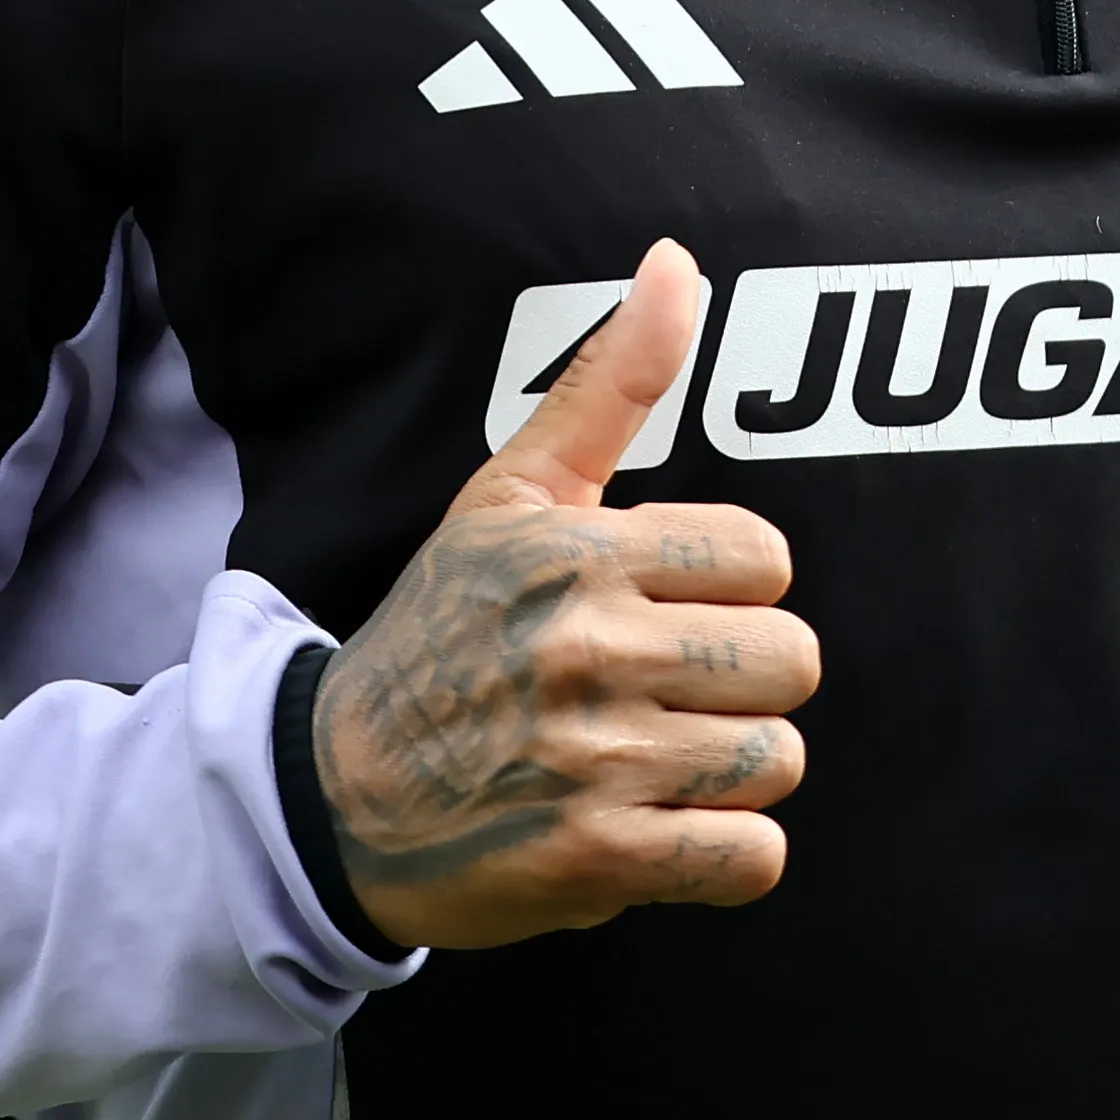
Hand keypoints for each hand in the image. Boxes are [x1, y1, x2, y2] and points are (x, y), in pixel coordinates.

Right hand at [312, 241, 814, 946]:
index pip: (764, 559)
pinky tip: (666, 832)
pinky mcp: (595, 858)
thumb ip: (609, 383)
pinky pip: (750, 856)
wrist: (329, 794)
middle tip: (665, 696)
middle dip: (741, 685)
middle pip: (790, 661)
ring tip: (655, 765)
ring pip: (776, 758)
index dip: (728, 593)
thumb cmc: (439, 634)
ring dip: (729, 773)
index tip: (664, 614)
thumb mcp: (511, 495)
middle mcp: (587, 648)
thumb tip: (676, 260)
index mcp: (577, 552)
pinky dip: (725, 857)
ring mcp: (593, 758)